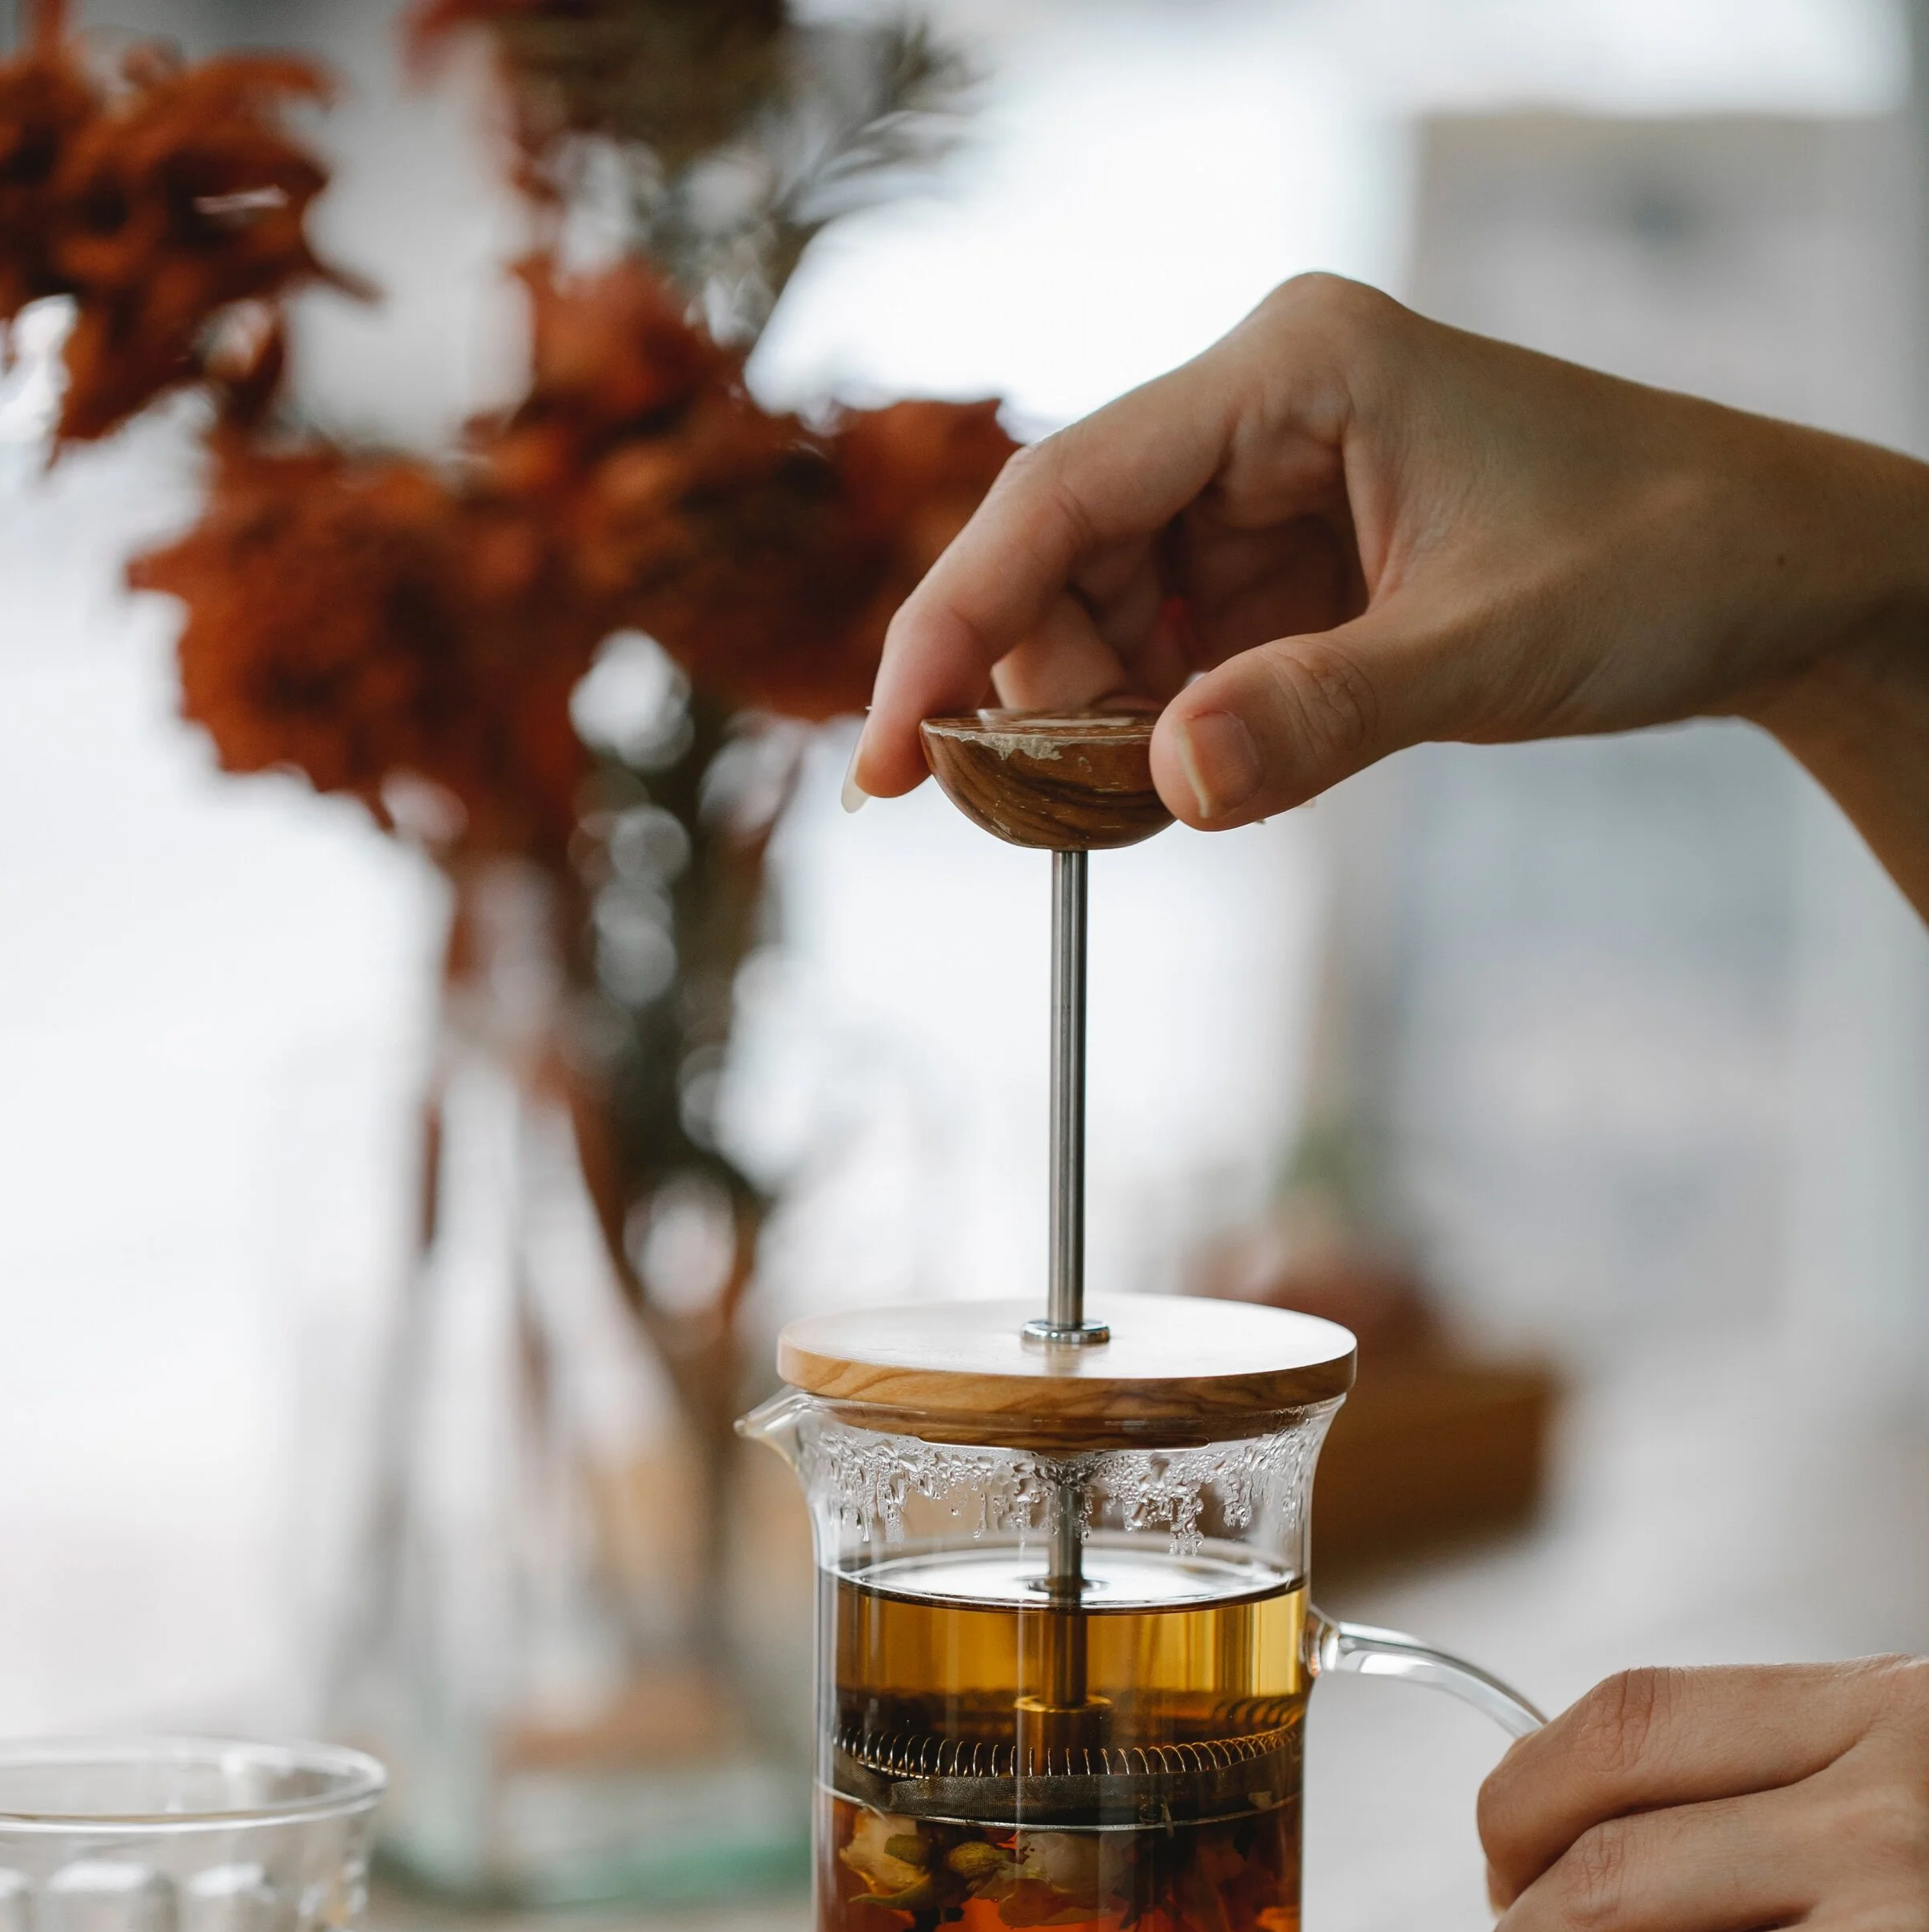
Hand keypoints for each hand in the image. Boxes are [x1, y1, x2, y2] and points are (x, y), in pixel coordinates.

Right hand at [856, 274, 1928, 913]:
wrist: (1773, 576)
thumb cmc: (1663, 560)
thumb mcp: (1490, 647)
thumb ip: (1321, 716)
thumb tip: (1164, 792)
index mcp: (1293, 367)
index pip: (1064, 491)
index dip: (955, 625)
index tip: (889, 758)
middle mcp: (1261, 414)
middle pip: (1066, 559)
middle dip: (1036, 697)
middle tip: (1033, 831)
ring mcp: (1274, 492)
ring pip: (1112, 619)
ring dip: (1098, 732)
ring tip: (1125, 822)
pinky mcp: (1296, 570)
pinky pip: (1179, 658)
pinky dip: (1163, 737)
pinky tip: (1180, 792)